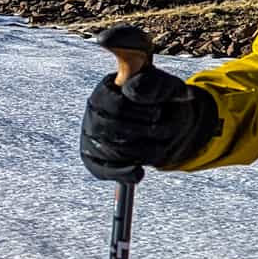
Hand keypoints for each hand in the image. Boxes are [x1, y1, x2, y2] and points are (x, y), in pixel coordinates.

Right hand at [81, 66, 216, 181]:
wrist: (163, 119)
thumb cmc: (162, 99)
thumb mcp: (166, 87)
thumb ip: (156, 85)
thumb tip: (135, 92)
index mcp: (106, 90)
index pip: (117, 106)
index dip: (140, 112)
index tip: (158, 112)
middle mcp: (93, 112)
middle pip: (112, 130)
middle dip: (143, 133)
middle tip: (163, 131)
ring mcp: (90, 136)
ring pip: (110, 151)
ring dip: (140, 153)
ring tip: (161, 147)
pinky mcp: (94, 158)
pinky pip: (102, 170)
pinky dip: (122, 173)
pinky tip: (138, 173)